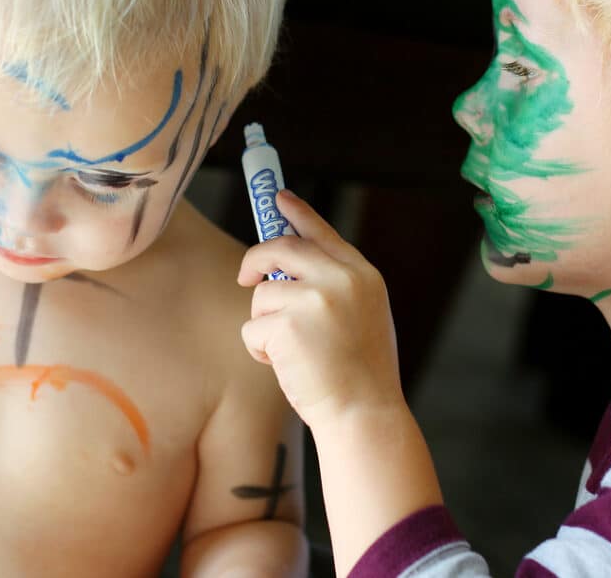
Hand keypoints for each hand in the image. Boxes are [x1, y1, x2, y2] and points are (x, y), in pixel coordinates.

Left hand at [238, 189, 404, 428]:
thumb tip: (285, 270)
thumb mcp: (364, 316)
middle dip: (255, 261)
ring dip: (264, 324)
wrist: (365, 415)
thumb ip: (336, 286)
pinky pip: (252, 328)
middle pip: (279, 248)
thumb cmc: (361, 374)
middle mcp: (340, 279)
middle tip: (246, 277)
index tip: (277, 196)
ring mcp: (314, 300)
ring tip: (291, 352)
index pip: (322, 232)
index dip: (297, 213)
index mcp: (362, 275)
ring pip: (262, 295)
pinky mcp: (287, 326)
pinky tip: (286, 366)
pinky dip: (259, 349)